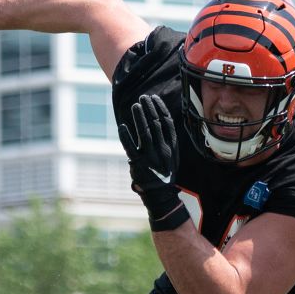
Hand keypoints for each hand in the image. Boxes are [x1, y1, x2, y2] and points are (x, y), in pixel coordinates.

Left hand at [118, 94, 188, 230]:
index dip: (160, 109)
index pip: (167, 123)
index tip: (154, 99)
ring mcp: (151, 157)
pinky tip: (122, 126)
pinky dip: (125, 136)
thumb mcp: (172, 157)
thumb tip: (160, 119)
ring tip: (136, 105)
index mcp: (172, 147)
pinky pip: (130, 147)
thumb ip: (168, 141)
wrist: (160, 195)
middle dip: (150, 108)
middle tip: (144, 98)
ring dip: (140, 117)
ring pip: (145, 132)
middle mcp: (163, 151)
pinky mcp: (138, 164)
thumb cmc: (164, 174)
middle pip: (156, 124)